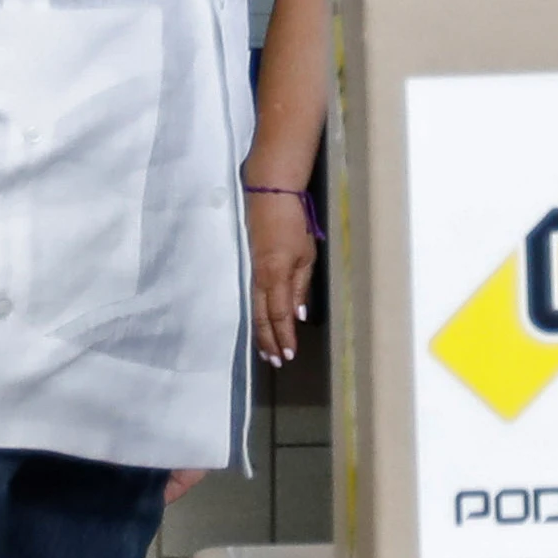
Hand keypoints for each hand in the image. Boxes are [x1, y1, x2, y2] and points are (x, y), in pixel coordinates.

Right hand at [245, 187, 316, 365]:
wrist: (269, 195)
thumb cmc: (294, 222)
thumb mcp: (306, 254)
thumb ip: (301, 286)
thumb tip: (298, 315)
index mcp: (277, 275)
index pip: (279, 314)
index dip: (283, 336)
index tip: (289, 355)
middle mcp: (261, 278)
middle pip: (262, 317)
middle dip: (269, 341)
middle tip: (276, 362)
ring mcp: (253, 272)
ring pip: (254, 310)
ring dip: (261, 333)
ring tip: (266, 352)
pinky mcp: (250, 267)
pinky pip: (252, 298)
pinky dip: (257, 316)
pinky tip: (260, 325)